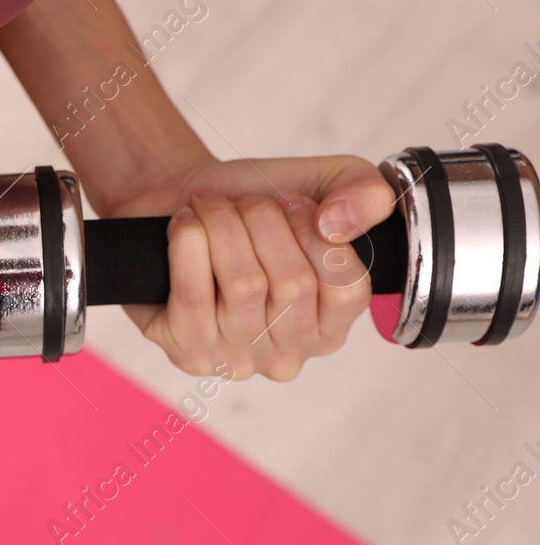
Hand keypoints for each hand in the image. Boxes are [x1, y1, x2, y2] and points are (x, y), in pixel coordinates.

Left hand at [104, 156, 396, 379]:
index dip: (315, 234)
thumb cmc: (257, 203)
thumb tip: (338, 224)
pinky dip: (188, 243)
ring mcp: (238, 361)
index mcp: (332, 327)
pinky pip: (194, 294)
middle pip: (293, 285)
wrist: (179, 202)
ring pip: (244, 285)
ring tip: (212, 205)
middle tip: (245, 200)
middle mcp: (290, 354)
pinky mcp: (188, 353)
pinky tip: (186, 223)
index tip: (288, 199)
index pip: (347, 290)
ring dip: (224, 226)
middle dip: (264, 222)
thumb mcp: (328, 183)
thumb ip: (366, 193)